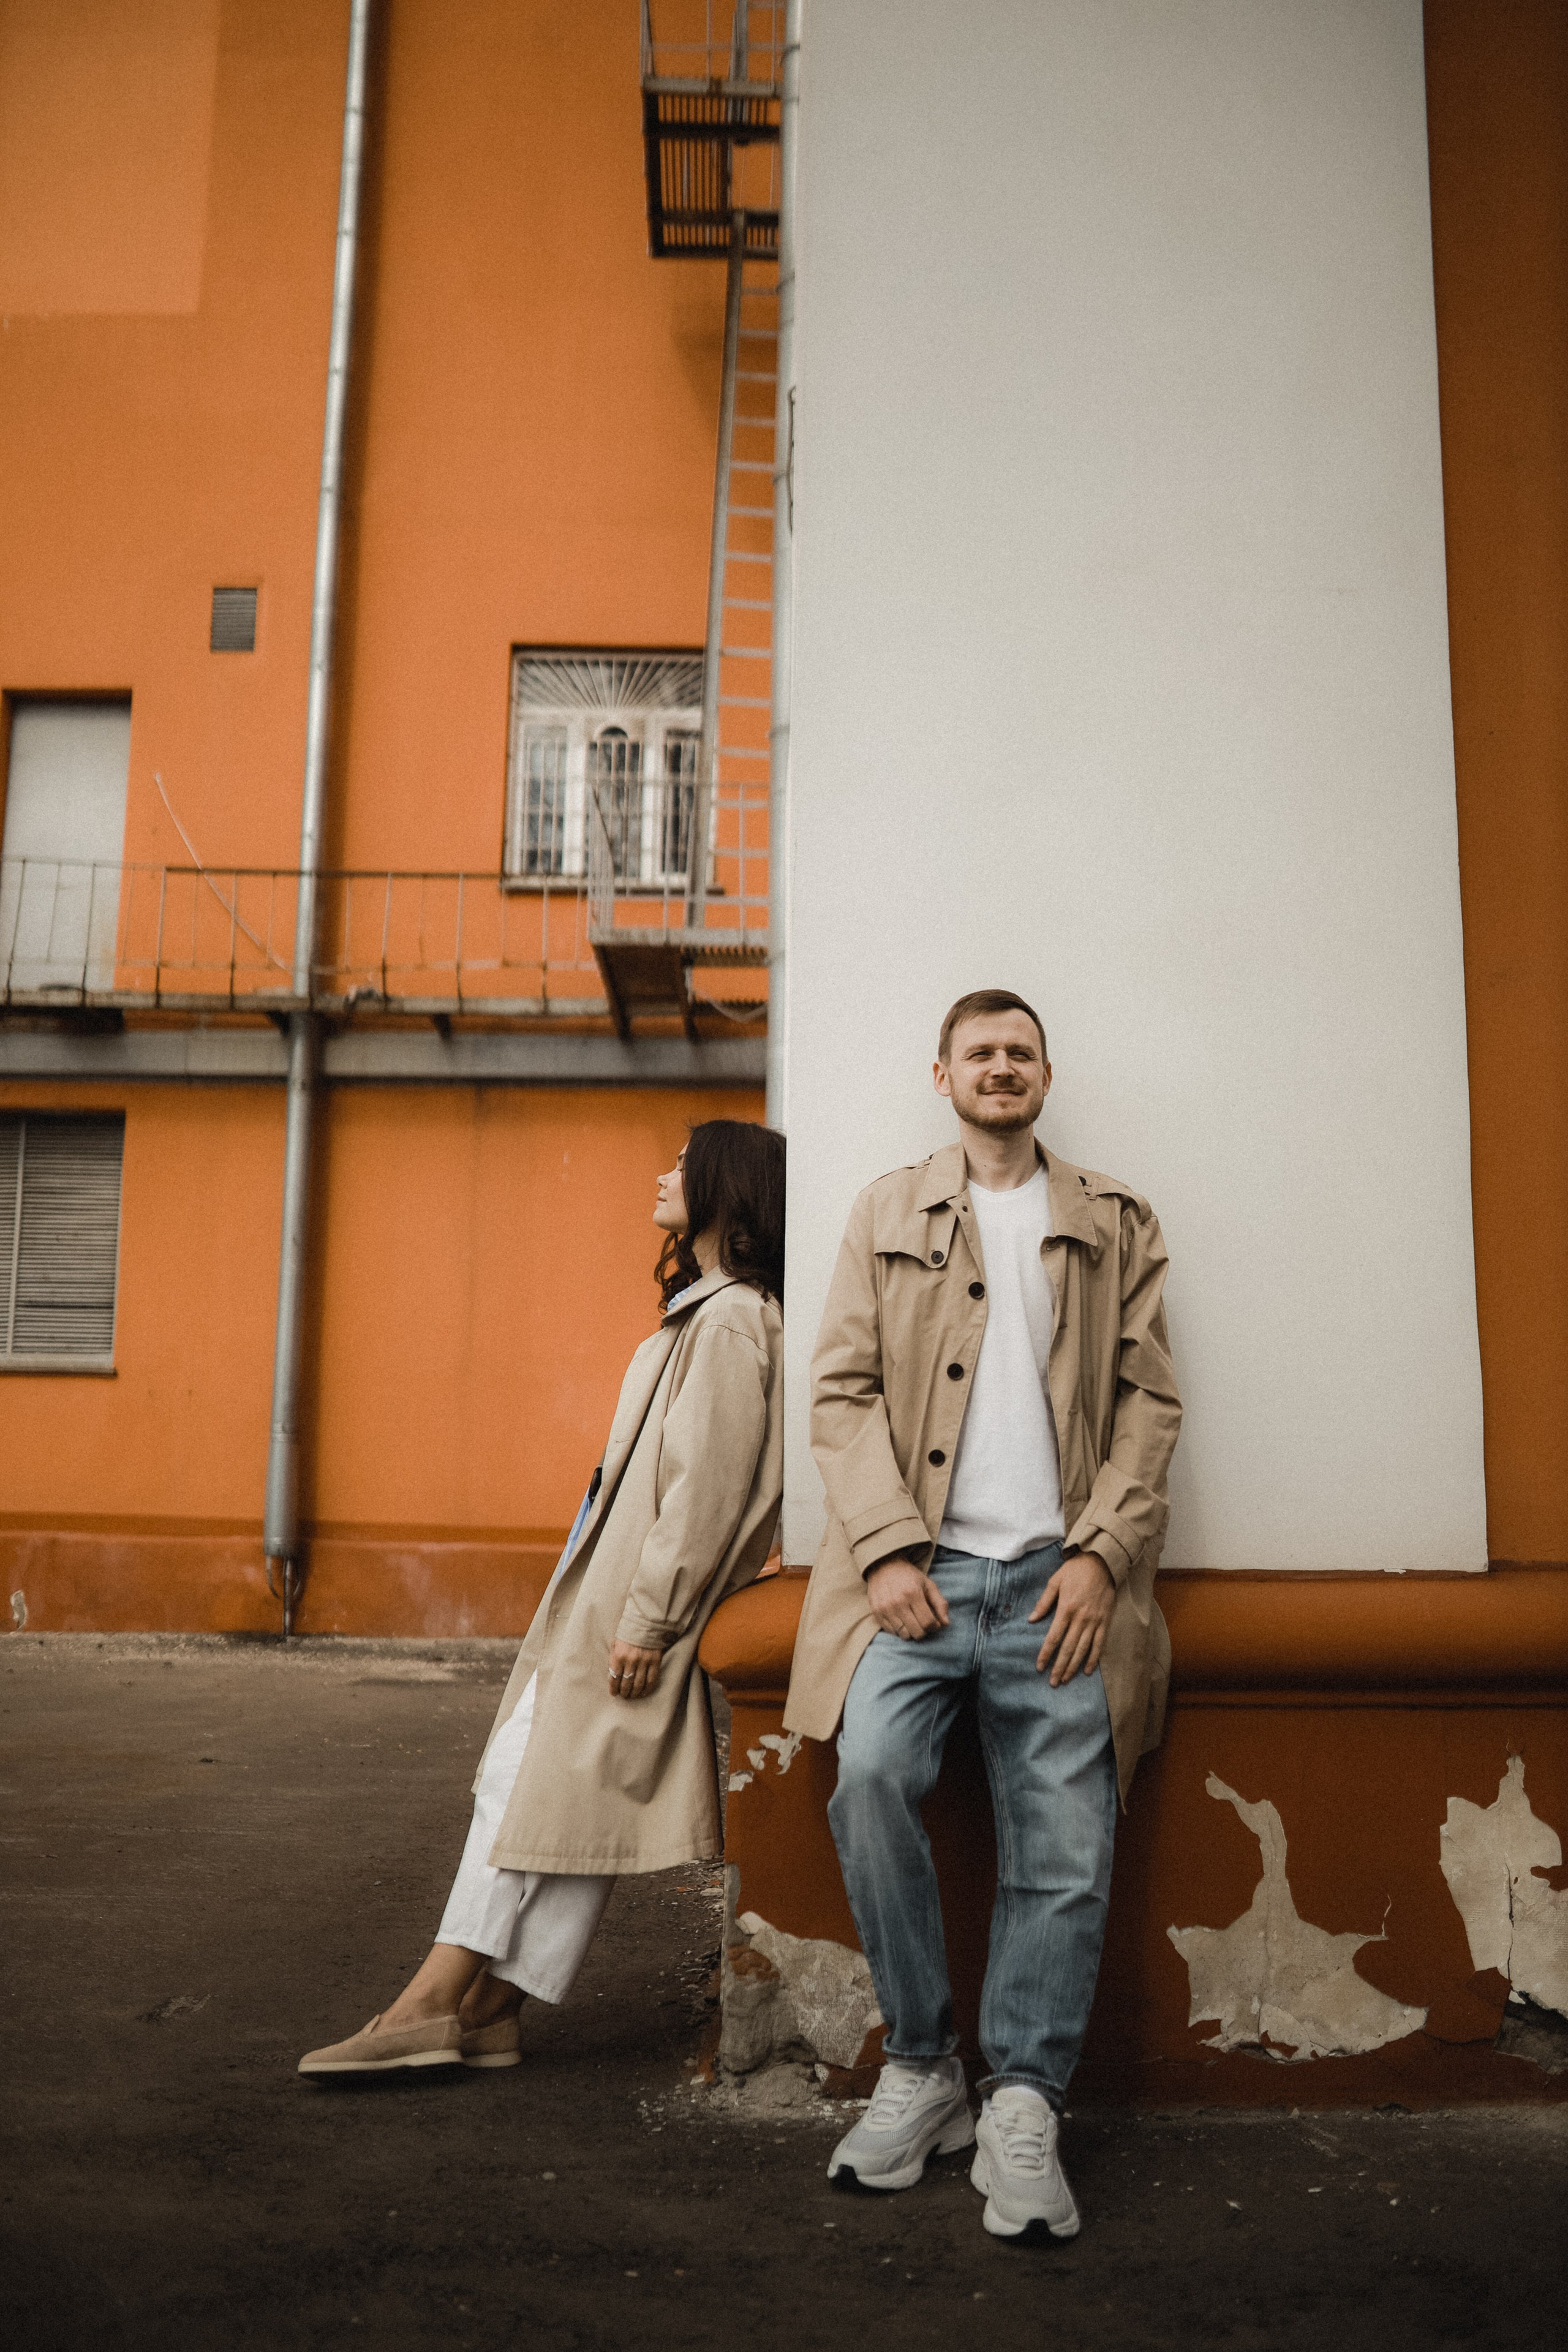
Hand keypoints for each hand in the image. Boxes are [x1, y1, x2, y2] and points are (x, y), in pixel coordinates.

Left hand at [608, 1639, 662, 1698]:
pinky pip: (651, 1680)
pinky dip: (647, 1689)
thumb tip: (612, 1678)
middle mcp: (631, 1661)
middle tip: (624, 1696)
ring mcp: (644, 1661)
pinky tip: (643, 1693)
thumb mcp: (615, 1644)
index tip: (614, 1694)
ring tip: (632, 1696)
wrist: (645, 1623)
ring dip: (634, 1693)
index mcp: (618, 1656)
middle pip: (626, 1684)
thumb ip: (613, 1660)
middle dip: (624, 1693)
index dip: (614, 1689)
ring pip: (638, 1684)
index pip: (614, 1678)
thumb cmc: (627, 1634)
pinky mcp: (655, 1661)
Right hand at [865, 1556, 949, 1640]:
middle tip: (923, 1622)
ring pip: (904, 1635)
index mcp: (913, 1594)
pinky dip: (899, 1630)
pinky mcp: (876, 1613)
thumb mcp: (928, 1585)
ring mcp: (885, 1609)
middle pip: (917, 1633)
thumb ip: (940, 1603)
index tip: (935, 1622)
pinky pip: (891, 1632)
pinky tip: (901, 1620)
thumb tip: (945, 1623)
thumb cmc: (909, 1576)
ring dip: (911, 1631)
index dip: (934, 1626)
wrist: (883, 1566)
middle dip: (924, 1631)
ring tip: (912, 1621)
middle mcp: (898, 1603)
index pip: (927, 1622)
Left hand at [1029, 1550, 1115, 1684]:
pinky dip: (1093, 1658)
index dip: (1046, 1654)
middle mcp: (1080, 1618)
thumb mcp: (1055, 1581)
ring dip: (1073, 1667)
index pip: (1053, 1638)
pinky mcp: (1105, 1621)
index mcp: (1066, 1609)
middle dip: (1059, 1667)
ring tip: (1066, 1680)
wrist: (1102, 1562)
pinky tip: (1087, 1670)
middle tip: (1053, 1682)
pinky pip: (1099, 1644)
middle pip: (1068, 1648)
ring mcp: (1094, 1621)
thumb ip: (1044, 1602)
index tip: (1039, 1667)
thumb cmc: (1075, 1570)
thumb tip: (1031, 1619)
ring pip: (1082, 1650)